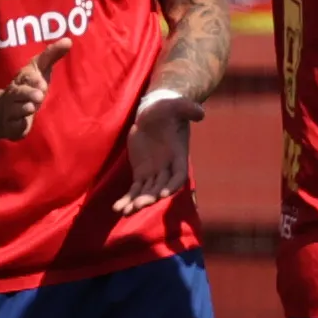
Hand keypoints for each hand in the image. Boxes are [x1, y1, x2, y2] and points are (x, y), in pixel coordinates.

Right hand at [0, 39, 70, 141]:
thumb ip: (51, 55)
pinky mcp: (12, 126)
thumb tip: (69, 40)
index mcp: (22, 79)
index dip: (33, 79)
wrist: (2, 112)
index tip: (42, 82)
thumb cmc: (28, 86)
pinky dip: (18, 125)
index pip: (26, 76)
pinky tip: (23, 124)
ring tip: (31, 107)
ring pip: (15, 109)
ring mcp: (11, 110)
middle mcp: (14, 93)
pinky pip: (14, 126)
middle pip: (18, 92)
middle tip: (40, 95)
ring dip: (23, 108)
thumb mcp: (39, 70)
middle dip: (28, 93)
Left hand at [115, 93, 204, 214]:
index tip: (164, 195)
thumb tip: (200, 113)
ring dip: (137, 203)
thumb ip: (187, 109)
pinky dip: (127, 199)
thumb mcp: (175, 105)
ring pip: (147, 192)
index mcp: (178, 155)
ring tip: (125, 212)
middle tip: (138, 205)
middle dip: (150, 197)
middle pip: (161, 188)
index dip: (172, 185)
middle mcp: (168, 168)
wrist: (154, 113)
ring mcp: (154, 172)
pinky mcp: (141, 173)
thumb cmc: (167, 109)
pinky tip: (117, 208)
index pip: (179, 175)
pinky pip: (135, 190)